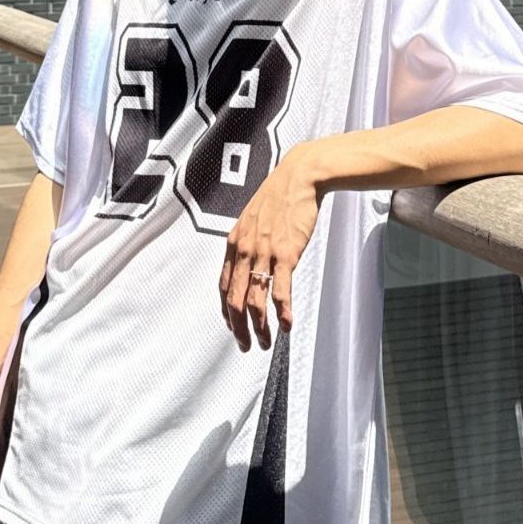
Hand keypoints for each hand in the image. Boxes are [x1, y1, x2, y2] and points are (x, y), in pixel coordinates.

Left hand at [219, 142, 322, 350]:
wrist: (299, 178)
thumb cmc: (278, 198)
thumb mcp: (252, 221)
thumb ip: (247, 244)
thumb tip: (248, 265)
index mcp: (234, 244)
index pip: (224, 287)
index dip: (226, 312)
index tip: (233, 327)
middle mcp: (244, 252)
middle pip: (235, 301)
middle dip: (239, 329)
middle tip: (246, 346)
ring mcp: (264, 254)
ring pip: (256, 301)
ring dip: (260, 328)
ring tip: (266, 343)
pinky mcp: (286, 255)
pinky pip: (280, 291)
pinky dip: (282, 312)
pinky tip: (286, 326)